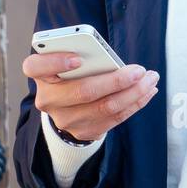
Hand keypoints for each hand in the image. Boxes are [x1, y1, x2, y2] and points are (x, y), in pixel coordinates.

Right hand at [22, 51, 159, 142]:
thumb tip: (112, 61)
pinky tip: (146, 92)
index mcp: (40, 75)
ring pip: (105, 107)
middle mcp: (48, 99)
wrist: (65, 106)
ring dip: (134, 93)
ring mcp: (65, 119)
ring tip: (150, 79)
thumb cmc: (71, 73)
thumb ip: (82, 55)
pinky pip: (114, 119)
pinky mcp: (83, 132)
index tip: (78, 59)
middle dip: (117, 80)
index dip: (55, 62)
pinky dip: (134, 104)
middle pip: (83, 91)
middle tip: (139, 70)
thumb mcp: (68, 60)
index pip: (36, 67)